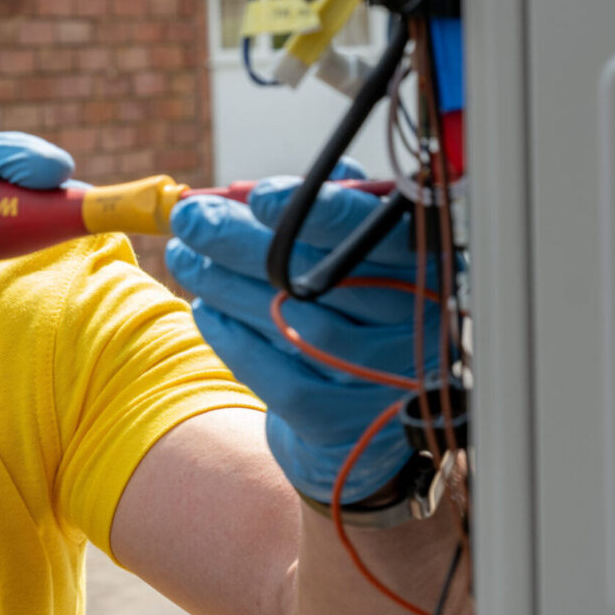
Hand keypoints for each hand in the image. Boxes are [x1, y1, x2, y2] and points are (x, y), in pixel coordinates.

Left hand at [166, 167, 438, 503]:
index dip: (323, 213)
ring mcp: (385, 382)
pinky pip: (279, 380)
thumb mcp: (362, 256)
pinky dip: (234, 341)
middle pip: (323, 279)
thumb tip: (256, 189)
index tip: (259, 196)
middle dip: (243, 242)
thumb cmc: (359, 309)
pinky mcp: (344, 424)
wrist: (369, 417)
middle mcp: (419, 328)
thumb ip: (330, 213)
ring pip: (293, 326)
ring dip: (225, 286)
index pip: (385, 235)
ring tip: (184, 257)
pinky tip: (207, 310)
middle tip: (190, 218)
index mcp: (431, 271)